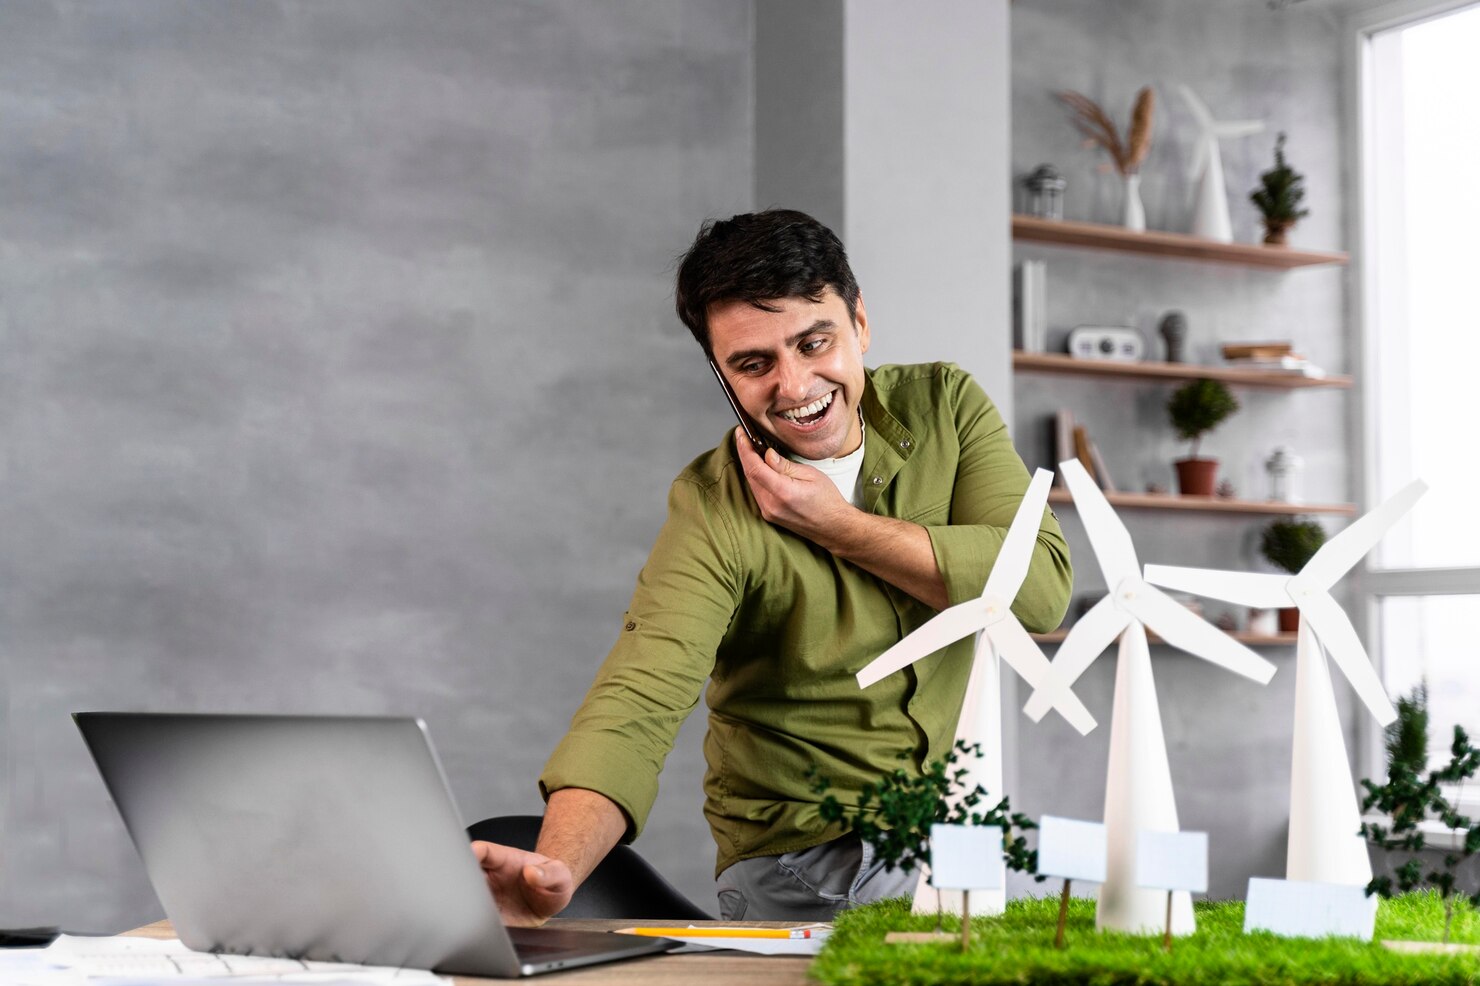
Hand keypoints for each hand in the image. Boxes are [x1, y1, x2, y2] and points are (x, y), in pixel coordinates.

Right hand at [471, 840, 574, 927]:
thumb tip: (533, 873)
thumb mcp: (559, 874)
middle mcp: (488, 877)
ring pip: (463, 897)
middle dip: (460, 881)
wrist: (549, 901)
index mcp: (503, 860)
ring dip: (463, 904)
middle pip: (464, 873)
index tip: (470, 857)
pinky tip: (479, 929)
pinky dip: (471, 924)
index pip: (483, 851)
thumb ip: (549, 873)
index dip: (473, 852)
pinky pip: (473, 920)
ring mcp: (484, 896)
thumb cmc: (551, 880)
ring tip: (472, 913)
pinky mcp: (485, 917)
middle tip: (467, 892)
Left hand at [734, 426, 855, 545]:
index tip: (741, 434)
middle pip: (750, 475)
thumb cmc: (827, 500)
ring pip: (752, 483)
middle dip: (745, 454)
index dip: (745, 449)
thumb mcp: (810, 474)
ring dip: (749, 465)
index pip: (755, 468)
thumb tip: (767, 454)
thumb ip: (785, 465)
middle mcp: (771, 505)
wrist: (833, 527)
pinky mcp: (768, 515)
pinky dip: (756, 477)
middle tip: (744, 436)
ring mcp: (768, 512)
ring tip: (750, 447)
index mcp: (783, 492)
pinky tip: (758, 466)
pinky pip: (757, 492)